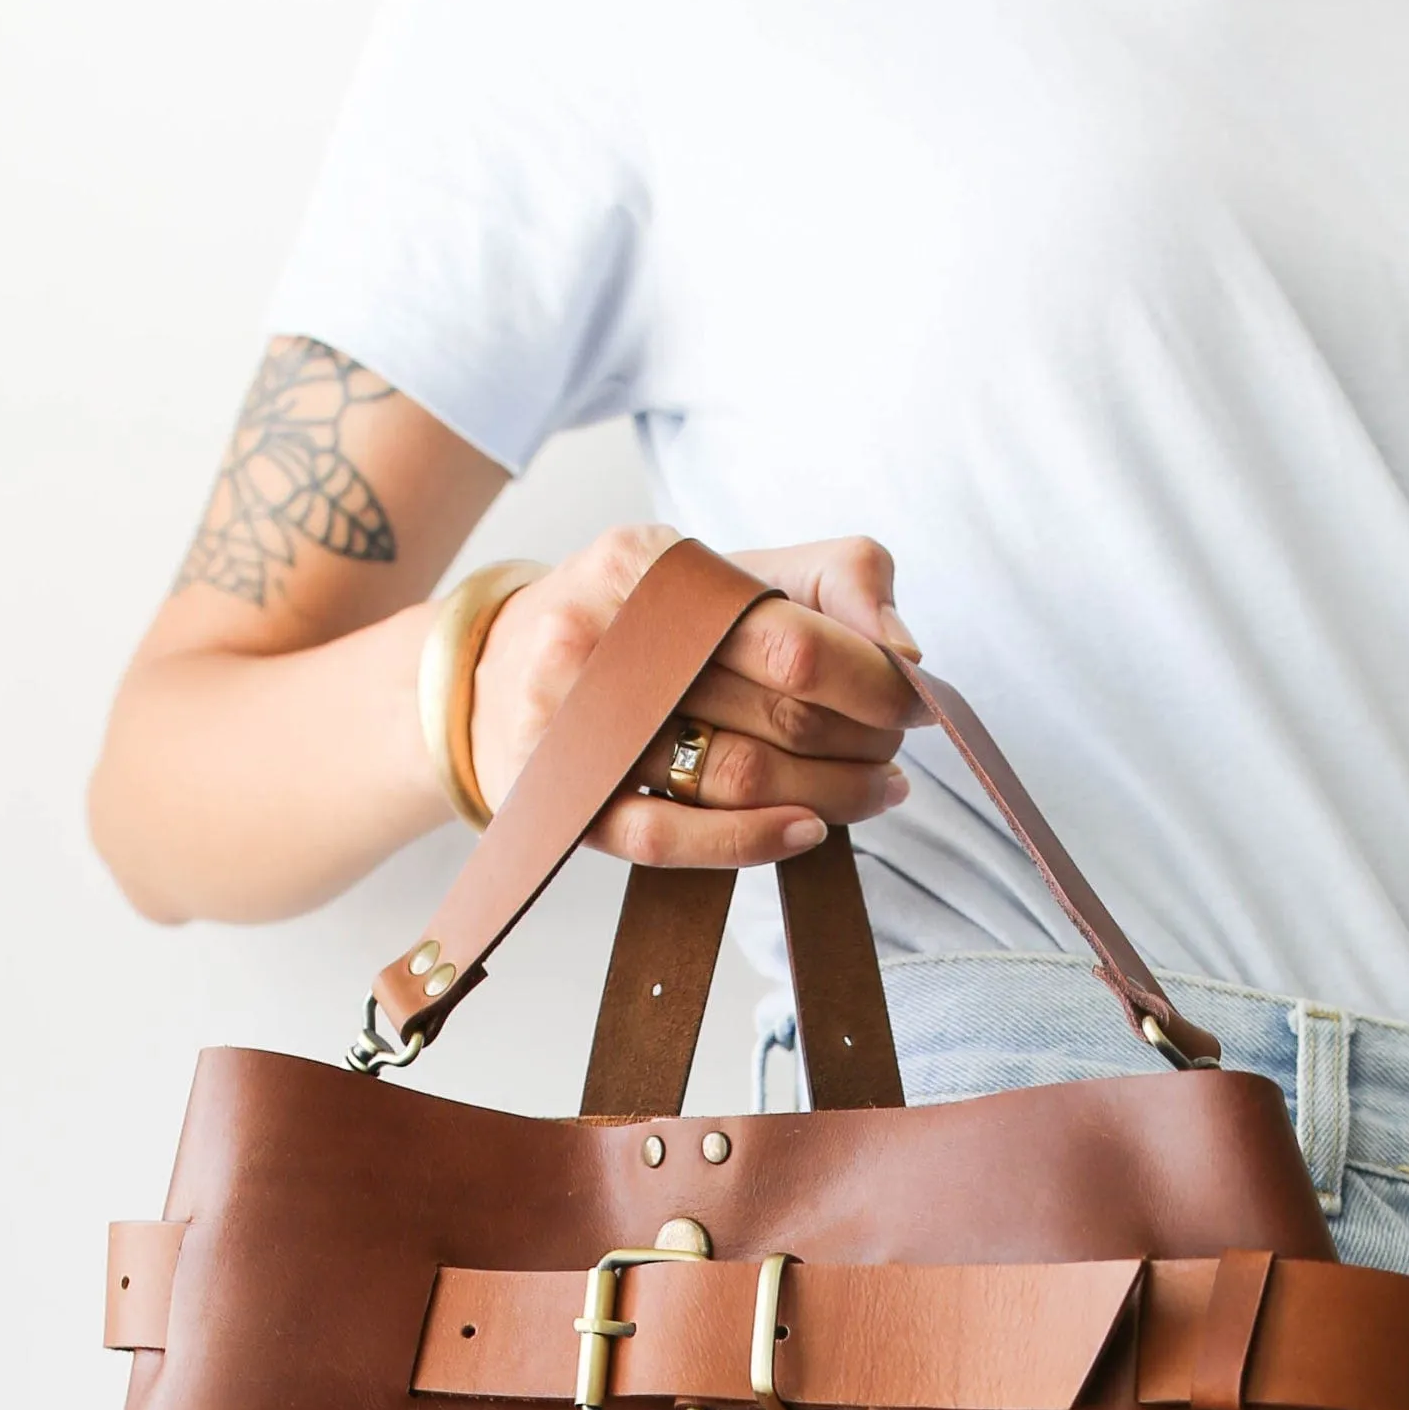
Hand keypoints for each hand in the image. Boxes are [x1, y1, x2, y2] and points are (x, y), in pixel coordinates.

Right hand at [469, 522, 922, 864]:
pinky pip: (670, 839)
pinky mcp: (567, 801)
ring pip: (737, 777)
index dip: (872, 681)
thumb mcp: (718, 570)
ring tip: (874, 792)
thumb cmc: (639, 623)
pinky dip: (751, 841)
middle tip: (894, 754)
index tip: (914, 703)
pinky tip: (808, 831)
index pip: (793, 636)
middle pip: (777, 712)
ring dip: (830, 796)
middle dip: (861, 742)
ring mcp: (579, 725)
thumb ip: (827, 579)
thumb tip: (904, 649)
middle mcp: (605, 637)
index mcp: (650, 568)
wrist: (494, 672)